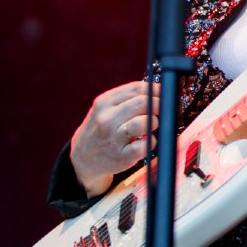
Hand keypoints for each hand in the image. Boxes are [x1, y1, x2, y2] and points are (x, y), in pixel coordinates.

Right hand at [69, 80, 159, 196]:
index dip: (156, 89)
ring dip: (155, 122)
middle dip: (159, 105)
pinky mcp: (122, 157)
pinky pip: (145, 145)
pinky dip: (151, 142)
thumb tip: (159, 90)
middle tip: (163, 110)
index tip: (164, 93)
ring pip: (144, 123)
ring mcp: (114, 138)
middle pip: (143, 103)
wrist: (82, 158)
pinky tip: (147, 142)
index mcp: (104, 102)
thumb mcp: (106, 109)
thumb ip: (128, 98)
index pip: (136, 88)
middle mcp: (107, 119)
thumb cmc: (101, 129)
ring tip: (152, 125)